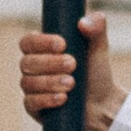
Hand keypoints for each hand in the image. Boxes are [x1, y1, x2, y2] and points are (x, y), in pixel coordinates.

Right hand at [18, 11, 121, 130]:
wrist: (103, 103)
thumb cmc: (96, 73)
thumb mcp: (99, 49)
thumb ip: (97, 28)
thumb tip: (83, 22)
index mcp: (41, 49)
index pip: (28, 41)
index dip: (41, 42)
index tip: (62, 44)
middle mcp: (32, 68)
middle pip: (27, 62)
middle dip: (50, 63)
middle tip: (72, 64)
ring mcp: (31, 89)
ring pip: (28, 83)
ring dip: (50, 82)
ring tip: (72, 83)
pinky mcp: (34, 108)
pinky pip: (31, 103)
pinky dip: (46, 100)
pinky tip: (62, 98)